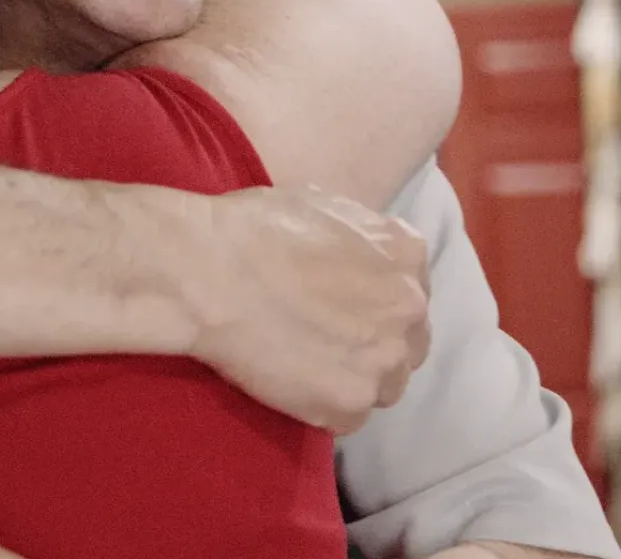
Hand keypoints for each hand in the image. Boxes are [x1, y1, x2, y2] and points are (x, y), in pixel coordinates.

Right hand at [175, 184, 431, 432]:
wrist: (210, 272)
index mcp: (406, 254)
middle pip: (407, 343)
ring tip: (306, 367)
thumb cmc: (252, 229)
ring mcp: (385, 359)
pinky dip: (323, 407)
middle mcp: (409, 308)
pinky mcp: (351, 403)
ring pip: (385, 385)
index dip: (375, 305)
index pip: (410, 294)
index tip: (345, 310)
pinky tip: (290, 384)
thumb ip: (361, 237)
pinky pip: (348, 417)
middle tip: (325, 342)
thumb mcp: (323, 205)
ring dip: (353, 380)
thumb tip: (361, 256)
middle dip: (373, 344)